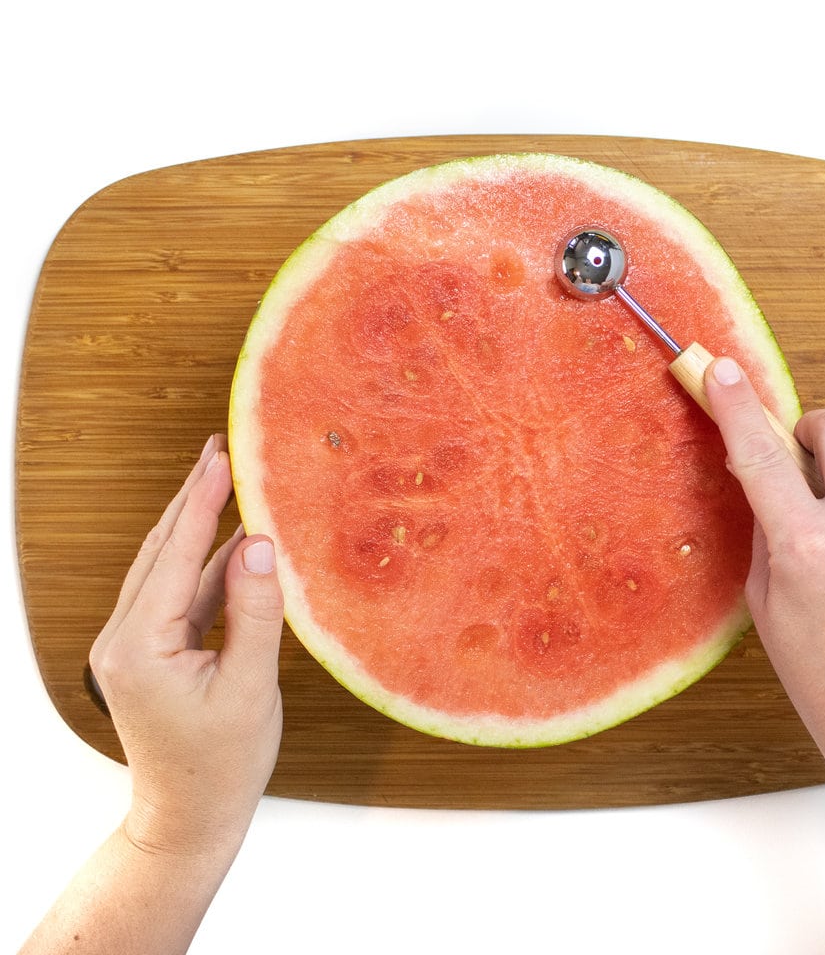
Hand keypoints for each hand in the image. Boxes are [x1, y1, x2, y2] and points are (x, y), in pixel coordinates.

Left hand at [90, 434, 284, 855]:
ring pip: (168, 567)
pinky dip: (206, 564)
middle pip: (161, 550)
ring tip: (228, 481)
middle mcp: (124, 638)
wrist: (190, 816)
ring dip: (197, 526)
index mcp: (140, 647)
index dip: (201, 500)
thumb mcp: (250, 687)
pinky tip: (235, 541)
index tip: (222, 455)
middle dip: (192, 497)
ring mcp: (133, 644)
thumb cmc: (223, 763)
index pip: (175, 555)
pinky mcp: (150, 651)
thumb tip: (259, 543)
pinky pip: (180, 594)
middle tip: (220, 448)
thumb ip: (255, 611)